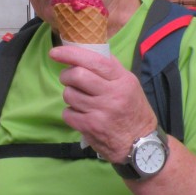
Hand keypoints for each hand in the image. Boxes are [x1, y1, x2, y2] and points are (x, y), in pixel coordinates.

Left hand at [49, 45, 156, 162]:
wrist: (140, 143)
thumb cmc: (133, 110)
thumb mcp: (129, 84)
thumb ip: (110, 69)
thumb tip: (86, 51)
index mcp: (122, 80)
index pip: (94, 60)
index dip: (71, 54)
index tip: (55, 52)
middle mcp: (112, 94)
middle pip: (77, 75)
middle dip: (66, 75)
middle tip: (68, 78)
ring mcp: (100, 112)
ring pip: (69, 94)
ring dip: (69, 94)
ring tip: (79, 99)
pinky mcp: (90, 127)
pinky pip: (68, 113)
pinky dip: (70, 112)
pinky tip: (81, 114)